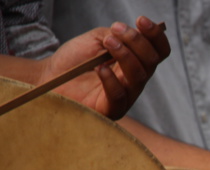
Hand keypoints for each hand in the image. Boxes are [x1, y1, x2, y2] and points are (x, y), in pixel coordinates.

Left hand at [43, 16, 169, 118]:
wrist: (51, 77)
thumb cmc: (74, 59)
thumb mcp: (97, 39)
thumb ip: (117, 35)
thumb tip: (134, 32)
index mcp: (136, 61)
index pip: (158, 51)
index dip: (155, 36)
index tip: (141, 20)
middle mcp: (135, 79)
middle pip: (151, 62)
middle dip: (137, 41)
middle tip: (116, 30)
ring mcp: (125, 95)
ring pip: (139, 77)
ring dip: (125, 55)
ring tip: (107, 43)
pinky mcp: (111, 109)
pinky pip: (119, 96)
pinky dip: (111, 80)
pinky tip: (99, 68)